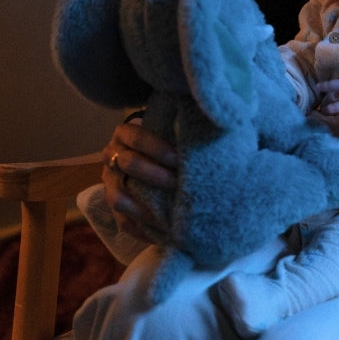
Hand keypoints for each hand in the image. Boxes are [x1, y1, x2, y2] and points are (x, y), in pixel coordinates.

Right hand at [102, 120, 177, 240]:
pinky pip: (122, 221)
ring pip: (119, 197)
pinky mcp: (111, 205)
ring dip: (147, 207)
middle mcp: (111, 156)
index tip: (179, 159)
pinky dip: (143, 230)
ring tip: (171, 214)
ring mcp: (108, 181)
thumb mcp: (164, 131)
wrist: (142, 151)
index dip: (159, 149)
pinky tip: (163, 234)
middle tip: (180, 184)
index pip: (138, 138)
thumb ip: (176, 134)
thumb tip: (202, 146)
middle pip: (130, 164)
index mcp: (124, 134)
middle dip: (157, 176)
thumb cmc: (161, 139)